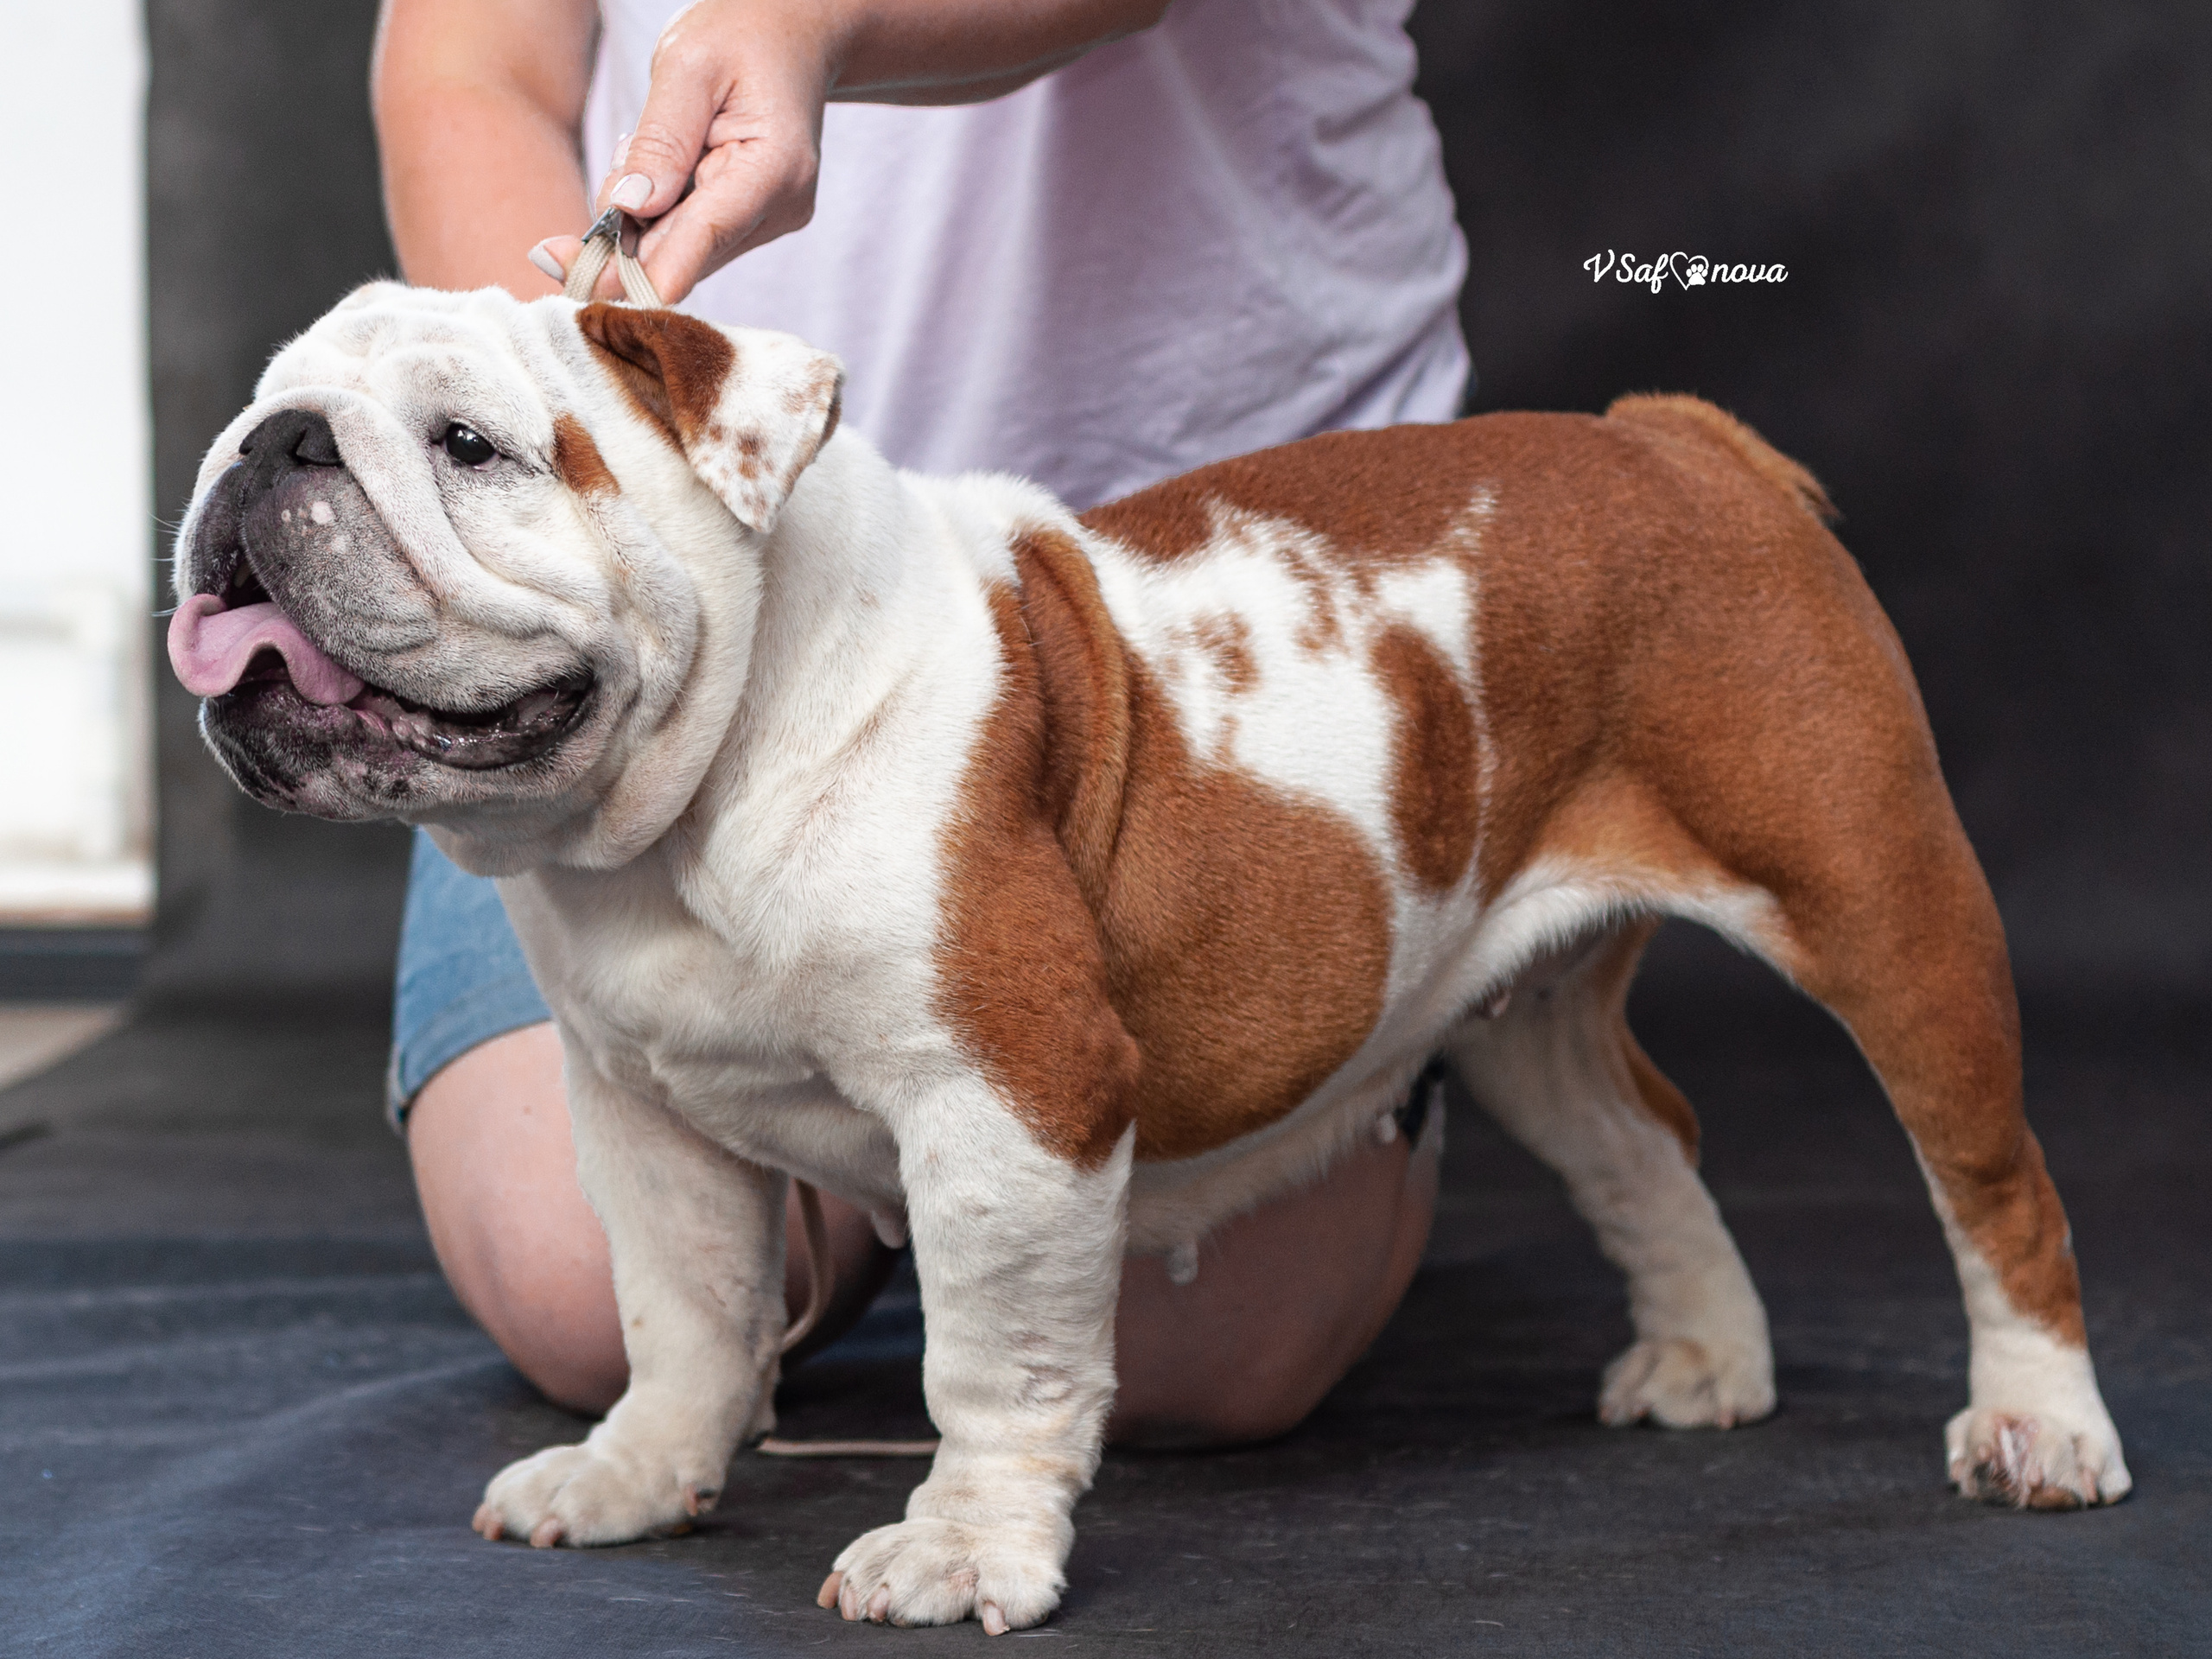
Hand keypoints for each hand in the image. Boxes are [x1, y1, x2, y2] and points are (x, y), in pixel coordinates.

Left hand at [537, 0, 837, 304]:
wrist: (791, 36)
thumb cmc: (743, 35)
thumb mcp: (689, 64)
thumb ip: (661, 138)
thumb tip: (630, 207)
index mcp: (775, 167)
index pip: (704, 235)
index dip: (640, 271)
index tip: (579, 286)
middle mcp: (780, 208)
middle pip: (684, 255)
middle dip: (619, 246)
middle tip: (552, 249)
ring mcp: (768, 220)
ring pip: (679, 251)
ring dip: (636, 221)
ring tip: (639, 149)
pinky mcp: (750, 223)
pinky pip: (686, 237)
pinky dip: (653, 216)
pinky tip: (654, 169)